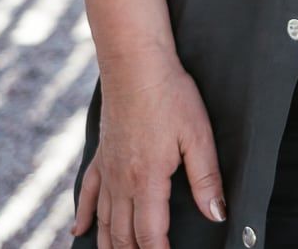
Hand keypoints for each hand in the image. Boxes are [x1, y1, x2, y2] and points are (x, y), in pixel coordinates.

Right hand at [72, 55, 224, 247]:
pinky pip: (88, 193)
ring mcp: (108, 170)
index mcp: (148, 180)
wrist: (135, 66)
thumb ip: (206, 179)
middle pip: (124, 234)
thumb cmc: (171, 97)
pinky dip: (84, 216)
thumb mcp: (198, 137)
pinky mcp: (101, 156)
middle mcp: (122, 182)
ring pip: (105, 221)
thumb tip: (216, 214)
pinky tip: (80, 231)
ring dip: (111, 244)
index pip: (151, 233)